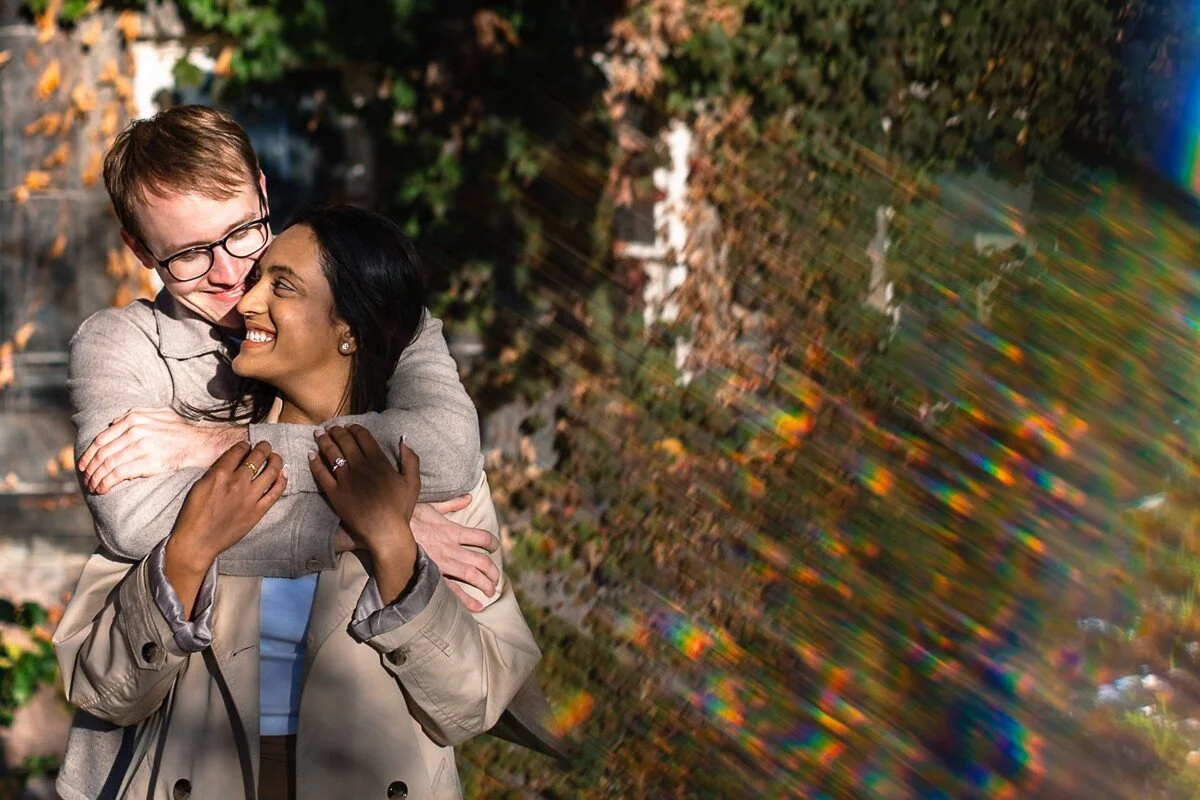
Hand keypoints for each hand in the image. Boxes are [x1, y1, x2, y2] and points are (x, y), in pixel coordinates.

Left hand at [78, 406, 246, 493]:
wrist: (200, 445)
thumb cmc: (180, 432)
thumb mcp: (159, 414)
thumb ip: (137, 413)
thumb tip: (114, 421)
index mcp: (134, 418)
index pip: (101, 438)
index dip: (88, 454)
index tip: (82, 466)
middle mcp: (135, 430)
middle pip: (102, 452)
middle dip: (90, 469)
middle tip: (85, 480)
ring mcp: (141, 445)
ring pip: (108, 464)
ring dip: (96, 478)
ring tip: (92, 487)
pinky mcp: (148, 461)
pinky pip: (119, 473)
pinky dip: (106, 482)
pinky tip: (102, 489)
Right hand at [168, 441, 286, 563]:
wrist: (197, 541)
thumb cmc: (193, 514)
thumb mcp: (199, 485)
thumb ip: (216, 471)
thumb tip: (231, 462)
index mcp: (220, 474)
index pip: (239, 450)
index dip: (245, 445)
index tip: (247, 445)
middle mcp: (238, 482)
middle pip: (257, 456)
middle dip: (264, 447)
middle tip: (265, 445)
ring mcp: (250, 497)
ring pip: (271, 471)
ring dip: (276, 459)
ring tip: (275, 457)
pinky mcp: (258, 511)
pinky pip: (276, 492)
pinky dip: (282, 480)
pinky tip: (283, 473)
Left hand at [309, 426, 420, 598]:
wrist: (385, 531)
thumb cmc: (400, 509)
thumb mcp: (413, 482)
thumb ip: (411, 459)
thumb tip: (404, 438)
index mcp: (378, 461)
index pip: (362, 437)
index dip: (354, 428)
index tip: (349, 427)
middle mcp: (360, 466)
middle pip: (344, 441)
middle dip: (336, 431)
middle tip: (330, 427)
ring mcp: (346, 479)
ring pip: (331, 453)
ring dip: (324, 440)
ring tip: (318, 434)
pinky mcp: (334, 493)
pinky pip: (321, 474)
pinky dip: (315, 462)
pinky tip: (311, 455)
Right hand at [410, 497, 500, 611]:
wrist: (386, 531)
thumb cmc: (407, 517)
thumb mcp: (431, 506)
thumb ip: (451, 504)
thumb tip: (468, 497)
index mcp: (452, 531)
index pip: (482, 537)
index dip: (492, 543)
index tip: (495, 547)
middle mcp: (451, 549)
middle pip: (482, 561)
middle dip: (493, 571)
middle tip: (496, 578)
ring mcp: (442, 564)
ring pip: (472, 576)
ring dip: (485, 584)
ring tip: (491, 591)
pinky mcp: (432, 575)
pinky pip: (453, 590)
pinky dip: (466, 600)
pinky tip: (478, 606)